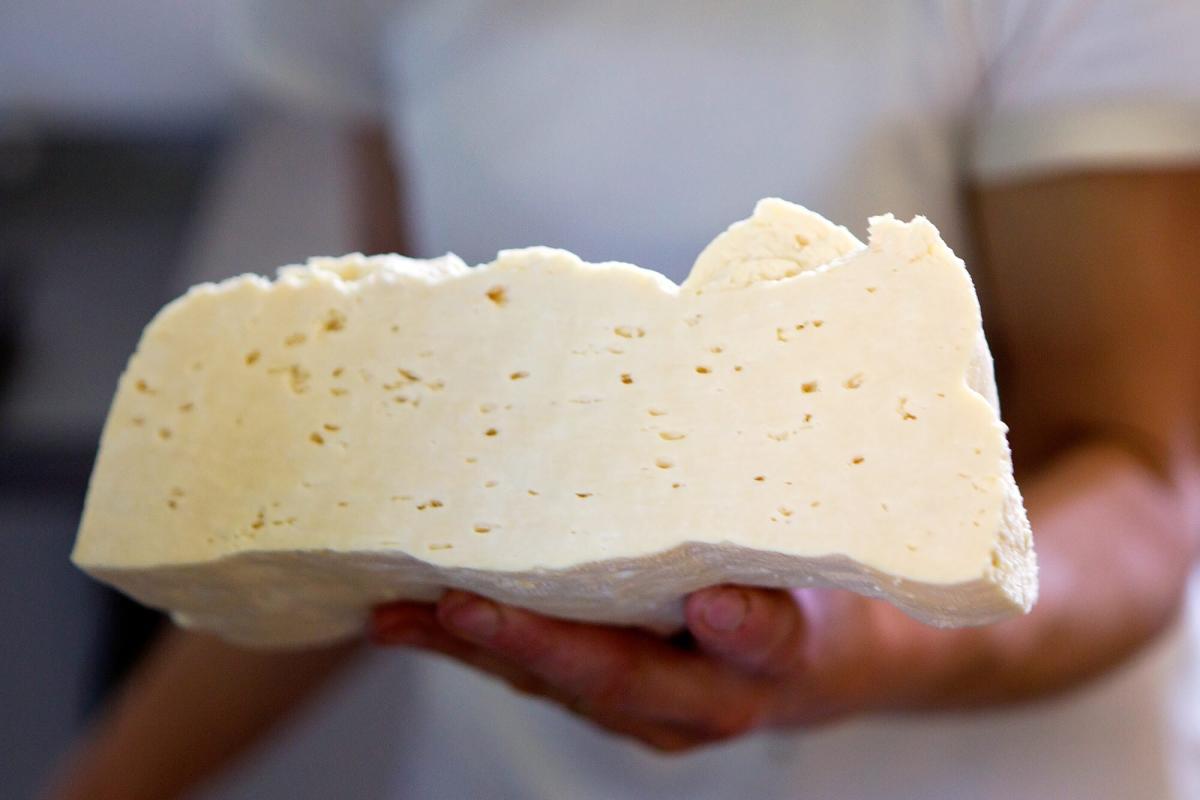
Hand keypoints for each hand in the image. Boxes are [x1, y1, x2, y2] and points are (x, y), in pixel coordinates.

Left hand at [371, 586, 926, 752]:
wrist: (831, 664)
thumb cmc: (829, 610)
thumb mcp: (829, 587)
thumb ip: (776, 599)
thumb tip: (717, 603)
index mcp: (761, 671)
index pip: (730, 649)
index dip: (691, 630)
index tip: (686, 608)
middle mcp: (693, 705)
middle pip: (604, 677)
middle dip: (524, 643)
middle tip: (453, 605)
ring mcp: (647, 708)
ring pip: (555, 680)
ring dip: (474, 649)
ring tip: (400, 615)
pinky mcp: (615, 693)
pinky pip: (544, 672)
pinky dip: (481, 647)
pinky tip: (424, 622)